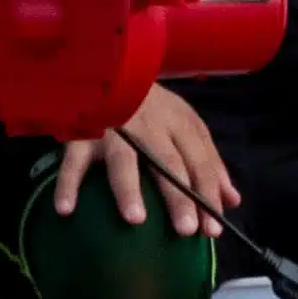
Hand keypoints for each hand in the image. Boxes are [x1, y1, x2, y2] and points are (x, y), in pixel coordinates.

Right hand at [52, 79, 233, 236]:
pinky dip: (68, 183)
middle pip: (167, 162)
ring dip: (129, 188)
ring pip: (123, 160)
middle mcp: (150, 125)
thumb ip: (209, 163)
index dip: (208, 194)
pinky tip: (65, 210)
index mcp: (179, 123)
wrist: (109, 69)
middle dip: (178, 196)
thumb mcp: (187, 126)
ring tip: (136, 219)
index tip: (213, 229)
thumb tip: (232, 200)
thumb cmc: (154, 108)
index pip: (199, 161)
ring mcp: (114, 128)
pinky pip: (73, 160)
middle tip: (187, 229)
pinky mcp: (82, 132)